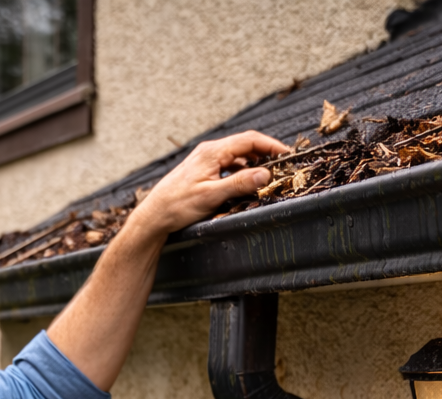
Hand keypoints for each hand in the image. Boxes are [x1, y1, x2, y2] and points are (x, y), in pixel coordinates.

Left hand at [125, 131, 289, 240]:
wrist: (154, 215)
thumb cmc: (177, 205)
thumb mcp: (212, 195)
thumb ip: (240, 183)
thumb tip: (265, 174)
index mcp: (213, 152)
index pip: (250, 140)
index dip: (271, 145)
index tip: (287, 155)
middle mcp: (209, 152)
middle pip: (245, 145)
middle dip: (266, 153)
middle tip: (282, 166)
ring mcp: (205, 160)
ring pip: (237, 156)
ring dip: (254, 164)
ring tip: (268, 176)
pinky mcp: (203, 171)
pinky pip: (228, 166)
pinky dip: (241, 171)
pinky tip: (246, 183)